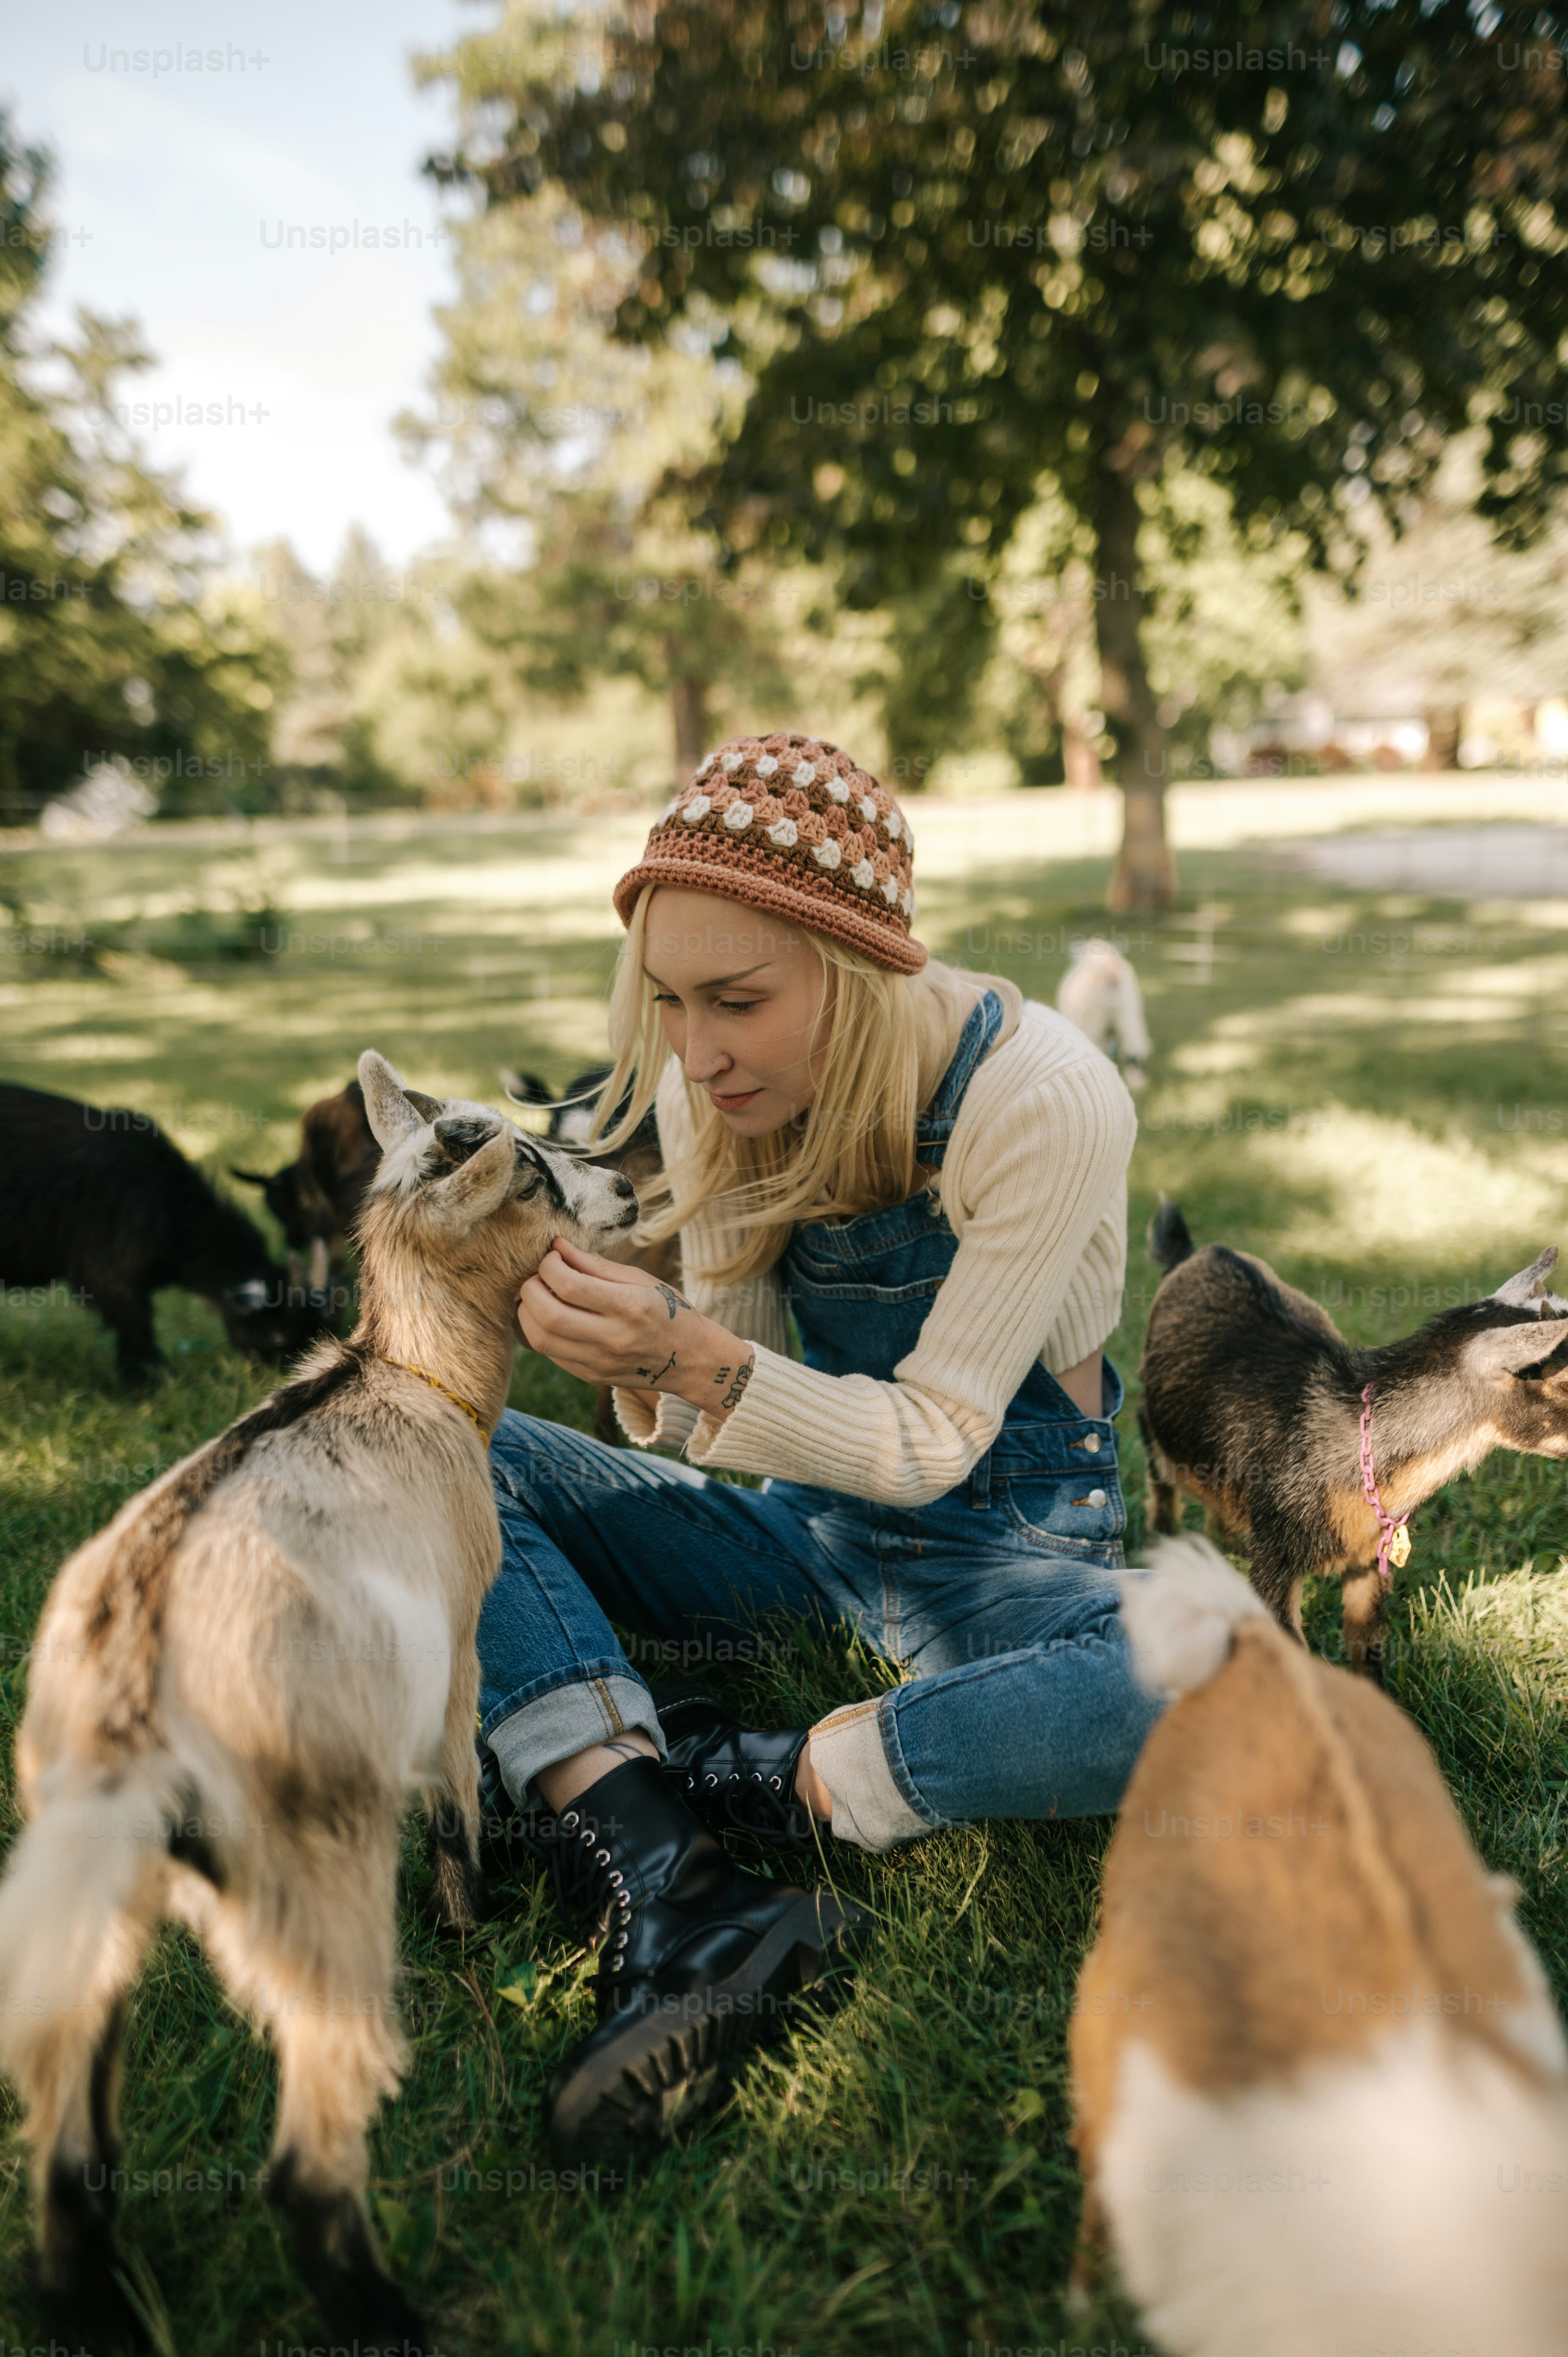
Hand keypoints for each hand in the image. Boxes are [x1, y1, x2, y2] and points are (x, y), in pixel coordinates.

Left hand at [516, 1237, 755, 1417]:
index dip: (549, 1266)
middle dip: (529, 1289)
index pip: (569, 1285)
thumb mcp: (641, 1280)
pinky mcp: (591, 1377)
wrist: (691, 1360)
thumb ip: (596, 1264)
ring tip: (535, 1295)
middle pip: (548, 1314)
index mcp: (629, 1306)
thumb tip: (558, 1245)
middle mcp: (613, 1338)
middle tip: (536, 1276)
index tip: (552, 1256)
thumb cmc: (668, 1311)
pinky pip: (549, 1354)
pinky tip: (544, 1316)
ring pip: (540, 1339)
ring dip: (525, 1312)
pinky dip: (537, 1331)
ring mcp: (600, 1362)